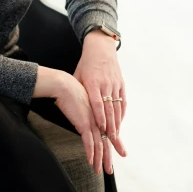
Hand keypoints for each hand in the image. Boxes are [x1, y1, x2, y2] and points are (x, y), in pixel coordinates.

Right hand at [36, 68, 111, 174]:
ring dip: (100, 160)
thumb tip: (81, 120)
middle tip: (110, 170)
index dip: (114, 144)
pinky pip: (89, 142)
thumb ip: (84, 112)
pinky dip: (90, 153)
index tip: (119, 153)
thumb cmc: (69, 92)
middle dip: (108, 158)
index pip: (108, 133)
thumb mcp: (80, 103)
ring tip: (100, 171)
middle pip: (106, 143)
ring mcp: (92, 122)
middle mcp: (98, 120)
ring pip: (99, 145)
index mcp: (99, 115)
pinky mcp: (84, 124)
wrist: (64, 85)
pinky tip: (90, 161)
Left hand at [75, 30, 127, 157]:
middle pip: (109, 109)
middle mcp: (105, 85)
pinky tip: (119, 124)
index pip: (97, 103)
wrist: (100, 49)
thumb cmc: (86, 64)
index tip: (102, 129)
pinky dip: (121, 114)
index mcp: (93, 83)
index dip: (100, 116)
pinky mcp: (121, 85)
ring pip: (117, 108)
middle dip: (111, 126)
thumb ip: (77, 90)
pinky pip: (122, 102)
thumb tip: (70, 105)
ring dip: (117, 124)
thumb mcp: (78, 75)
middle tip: (112, 141)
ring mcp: (115, 85)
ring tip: (117, 138)